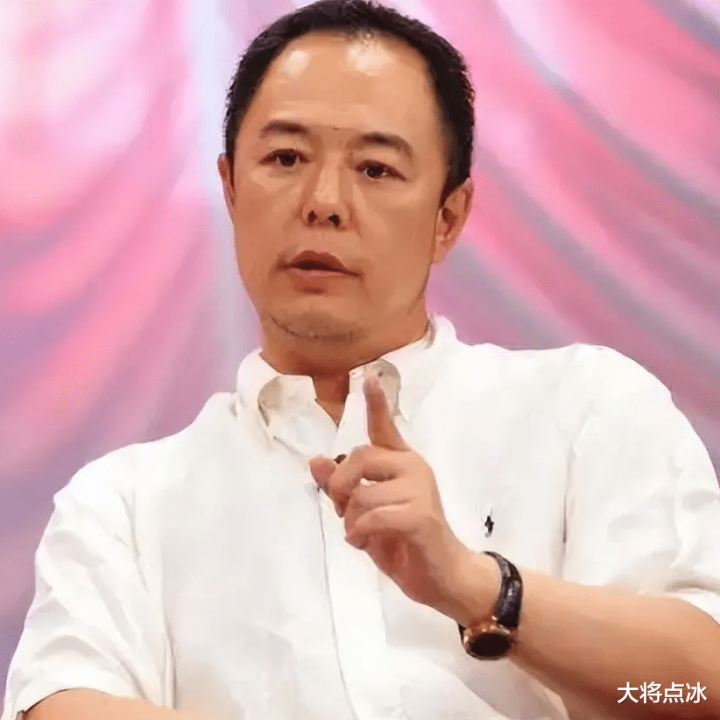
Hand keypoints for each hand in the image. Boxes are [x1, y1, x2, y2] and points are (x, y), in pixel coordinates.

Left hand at [309, 374, 477, 613]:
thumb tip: (315, 461)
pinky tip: (365, 543)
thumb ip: (342, 487)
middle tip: (343, 511)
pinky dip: (359, 534)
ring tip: (362, 534)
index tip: (369, 376)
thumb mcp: (365, 513)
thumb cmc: (404, 542)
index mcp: (402, 462)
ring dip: (351, 520)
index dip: (376, 402)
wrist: (442, 576)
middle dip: (340, 487)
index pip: (385, 427)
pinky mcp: (419, 514)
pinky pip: (372, 516)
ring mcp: (419, 488)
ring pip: (361, 494)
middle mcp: (413, 466)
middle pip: (359, 457)